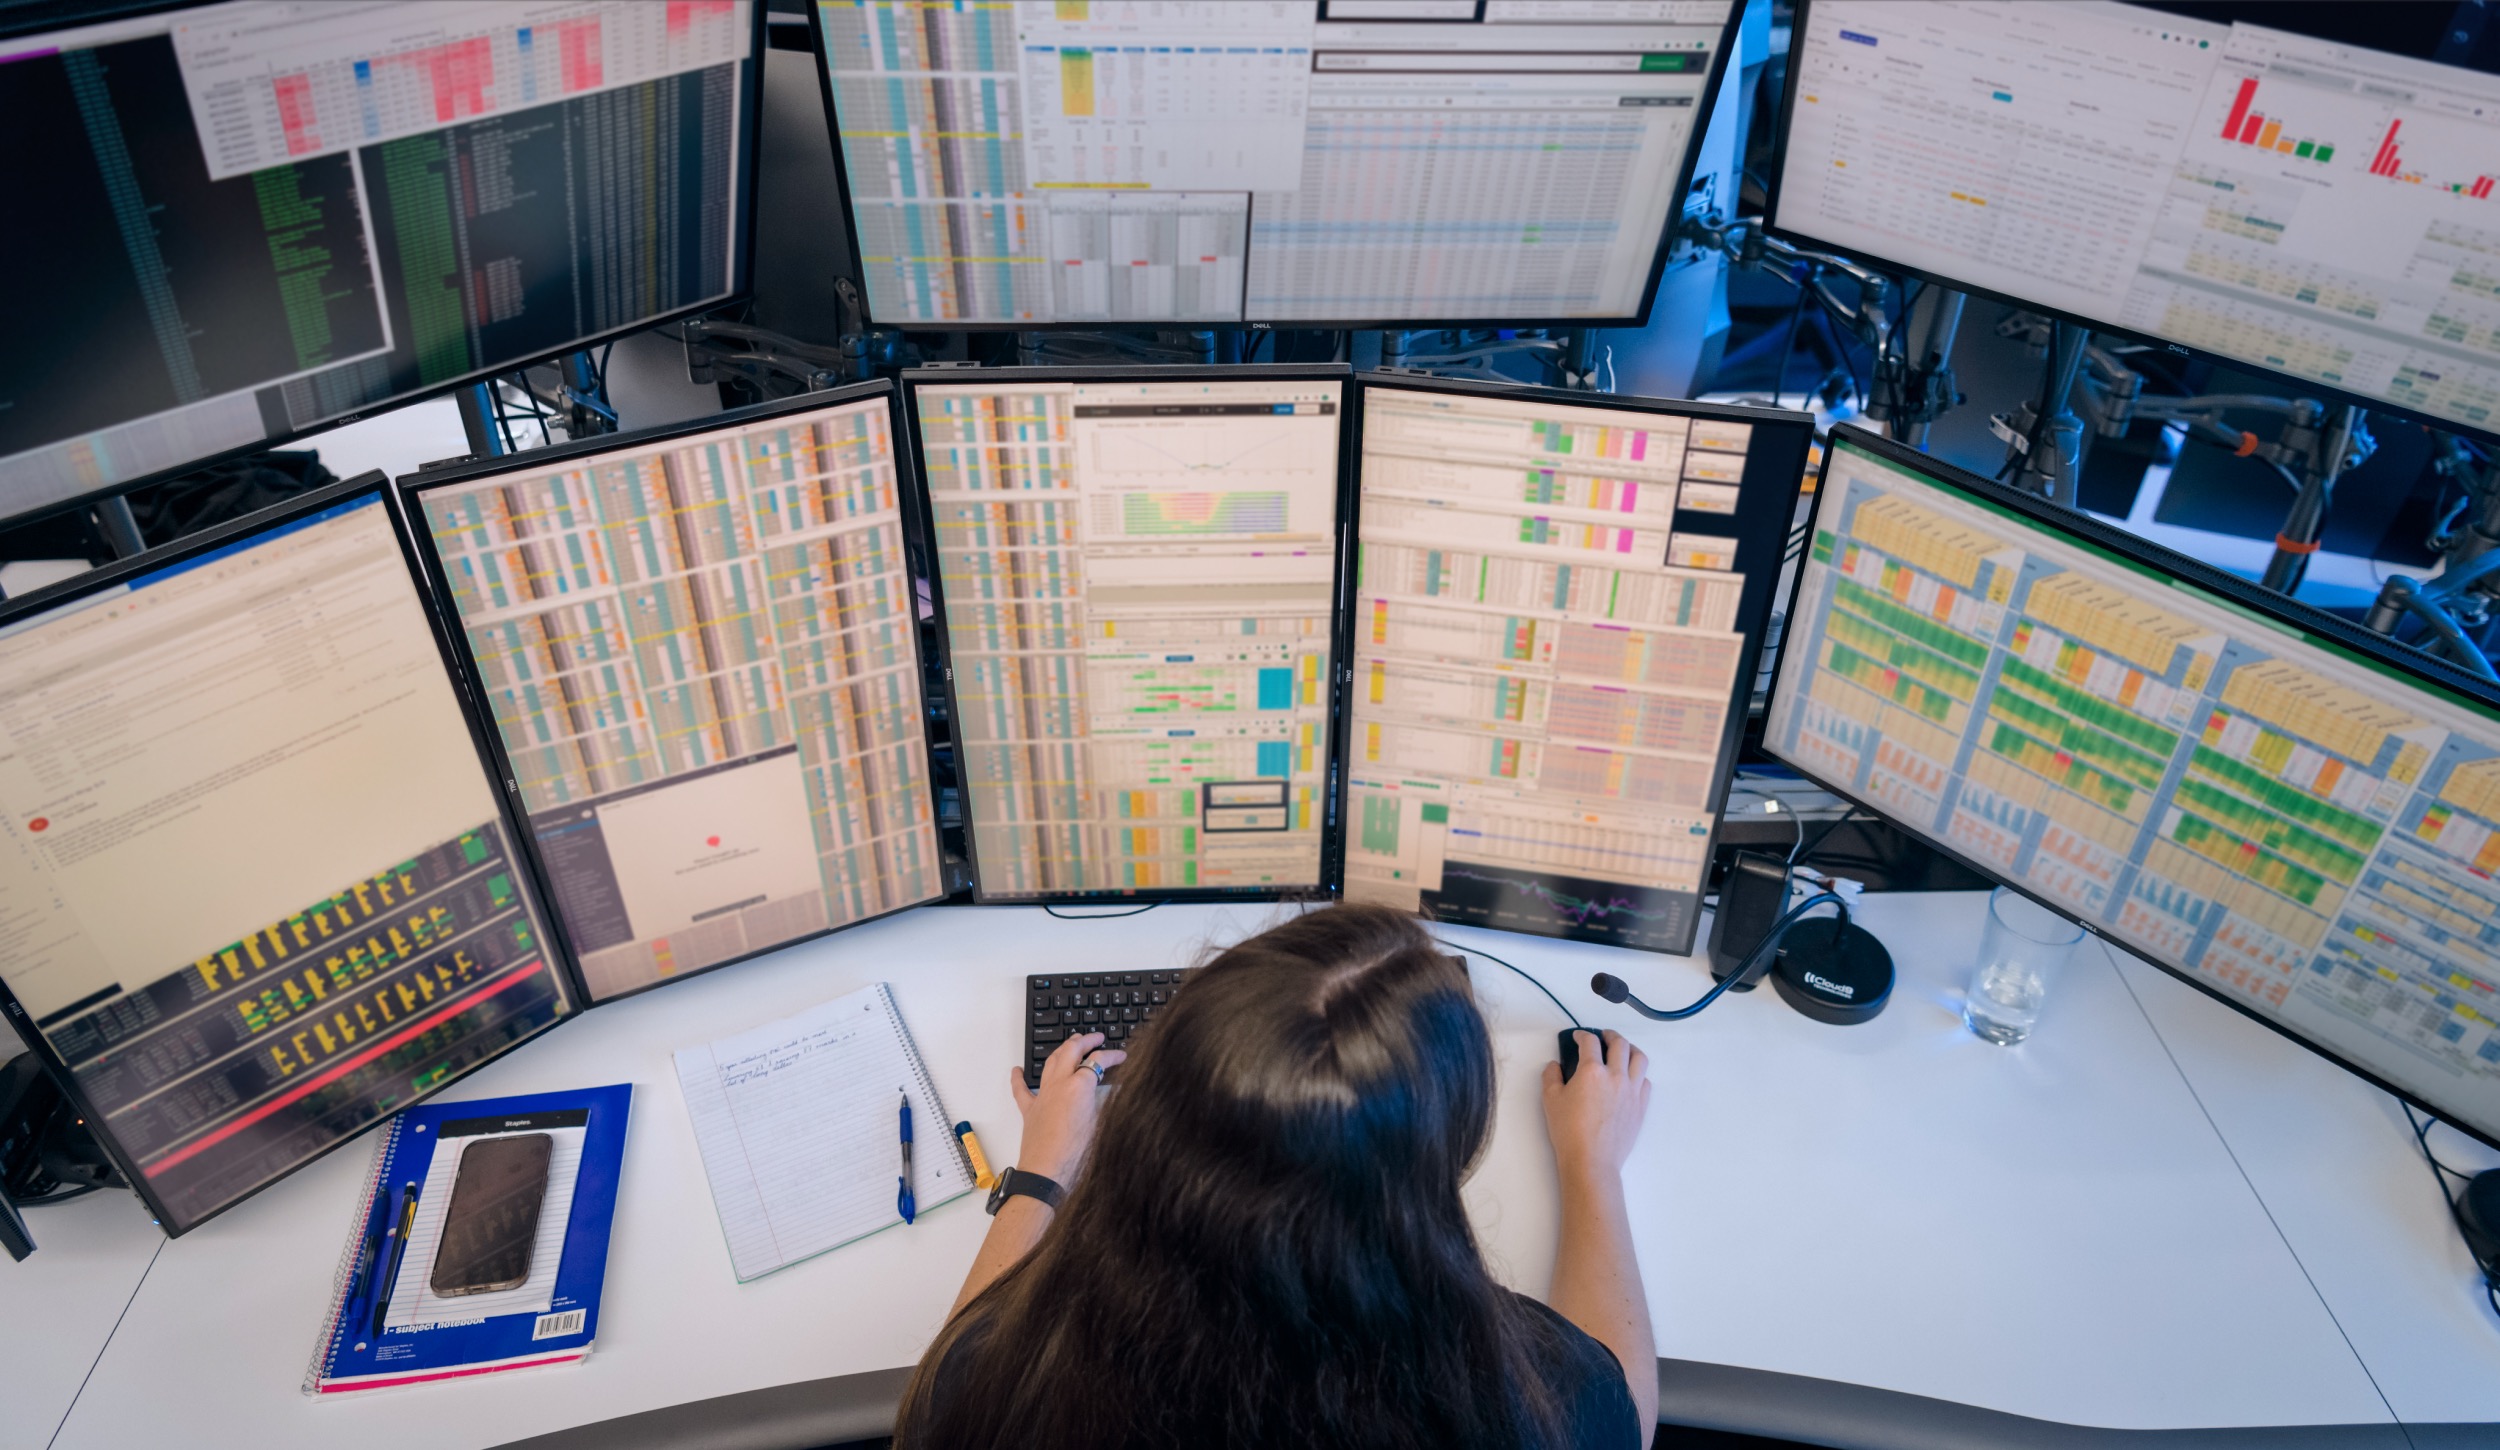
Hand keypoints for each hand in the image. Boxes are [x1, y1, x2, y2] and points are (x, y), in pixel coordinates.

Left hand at [1009, 1031, 1124, 1182]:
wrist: (1048, 1175)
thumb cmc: (1077, 1156)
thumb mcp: (1102, 1126)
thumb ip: (1106, 1105)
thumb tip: (1112, 1096)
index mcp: (1080, 1087)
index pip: (1099, 1061)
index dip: (1113, 1055)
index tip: (1122, 1056)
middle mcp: (1059, 1085)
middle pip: (1071, 1051)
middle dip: (1085, 1040)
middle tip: (1097, 1037)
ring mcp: (1042, 1096)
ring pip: (1050, 1062)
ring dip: (1062, 1049)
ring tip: (1071, 1043)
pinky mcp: (1030, 1110)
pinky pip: (1021, 1088)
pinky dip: (1020, 1077)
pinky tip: (1018, 1070)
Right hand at [1541, 1029, 1649, 1183]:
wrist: (1592, 1160)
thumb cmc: (1569, 1132)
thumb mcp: (1550, 1100)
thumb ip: (1551, 1076)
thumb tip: (1555, 1066)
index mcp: (1592, 1071)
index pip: (1590, 1042)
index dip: (1582, 1035)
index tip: (1578, 1037)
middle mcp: (1616, 1076)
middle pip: (1620, 1044)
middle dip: (1610, 1035)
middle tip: (1603, 1036)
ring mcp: (1632, 1091)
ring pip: (1640, 1059)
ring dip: (1631, 1049)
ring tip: (1623, 1050)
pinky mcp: (1641, 1106)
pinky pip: (1645, 1081)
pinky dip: (1638, 1074)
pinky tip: (1630, 1077)